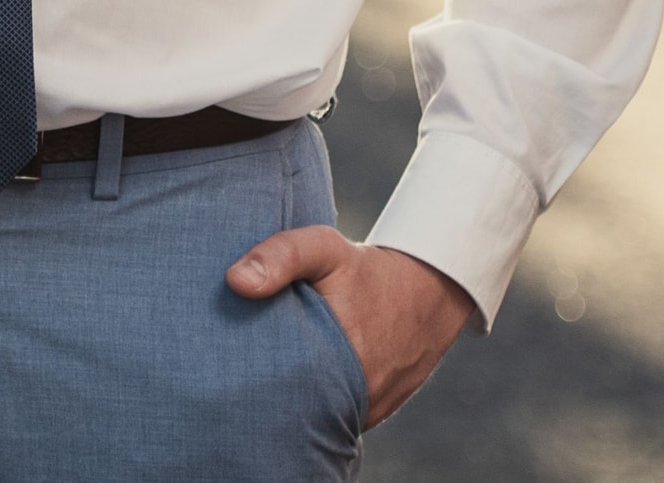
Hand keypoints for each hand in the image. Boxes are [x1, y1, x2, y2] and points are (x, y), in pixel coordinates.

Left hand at [226, 228, 473, 426]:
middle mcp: (358, 396)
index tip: (232, 356)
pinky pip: (338, 413)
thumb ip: (281, 256)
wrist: (431, 290)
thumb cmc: (369, 270)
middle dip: (272, 388)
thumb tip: (236, 281)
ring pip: (319, 413)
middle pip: (298, 405)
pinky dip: (322, 400)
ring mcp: (369, 408)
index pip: (277, 388)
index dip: (252, 374)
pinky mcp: (376, 411)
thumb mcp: (325, 248)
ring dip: (299, 396)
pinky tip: (305, 377)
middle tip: (250, 362)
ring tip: (277, 368)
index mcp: (340, 362)